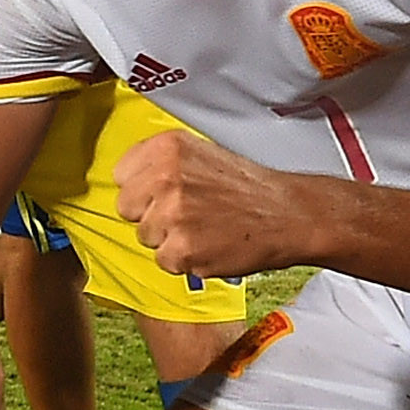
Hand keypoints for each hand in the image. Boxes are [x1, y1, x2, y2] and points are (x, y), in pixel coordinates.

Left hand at [115, 127, 320, 280]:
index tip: (162, 193)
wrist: (288, 214)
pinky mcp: (181, 249)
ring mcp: (172, 214)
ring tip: (203, 228)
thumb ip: (161, 163)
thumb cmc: (247, 188)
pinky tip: (209, 245)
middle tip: (187, 214)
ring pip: (145, 237)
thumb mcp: (202, 153)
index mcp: (167, 147)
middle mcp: (165, 177)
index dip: (142, 189)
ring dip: (169, 239)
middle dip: (151, 215)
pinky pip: (163, 262)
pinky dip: (185, 260)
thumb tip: (129, 181)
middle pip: (127, 208)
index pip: (121, 174)